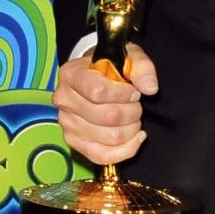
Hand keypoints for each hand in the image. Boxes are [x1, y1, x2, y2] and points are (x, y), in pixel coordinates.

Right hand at [53, 42, 157, 165]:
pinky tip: (135, 138)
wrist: (96, 76)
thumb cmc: (111, 66)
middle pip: (107, 117)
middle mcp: (64, 99)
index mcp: (71, 74)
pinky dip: (125, 150)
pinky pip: (102, 156)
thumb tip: (150, 88)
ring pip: (109, 138)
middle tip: (136, 104)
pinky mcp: (74, 142)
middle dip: (132, 112)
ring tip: (133, 117)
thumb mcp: (129, 56)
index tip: (134, 91)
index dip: (123, 95)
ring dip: (131, 129)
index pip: (98, 92)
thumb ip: (142, 68)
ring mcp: (67, 123)